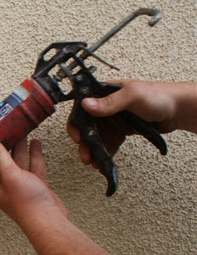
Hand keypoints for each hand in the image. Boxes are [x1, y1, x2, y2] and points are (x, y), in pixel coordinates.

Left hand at [0, 136, 67, 227]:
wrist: (49, 220)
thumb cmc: (27, 204)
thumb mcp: (10, 174)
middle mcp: (2, 182)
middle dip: (0, 144)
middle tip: (2, 128)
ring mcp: (18, 182)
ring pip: (16, 159)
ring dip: (17, 146)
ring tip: (18, 130)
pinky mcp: (33, 183)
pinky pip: (31, 164)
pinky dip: (33, 153)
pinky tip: (34, 143)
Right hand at [67, 80, 195, 166]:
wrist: (178, 109)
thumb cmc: (159, 95)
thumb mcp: (133, 95)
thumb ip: (110, 101)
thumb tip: (87, 104)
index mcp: (104, 93)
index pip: (82, 107)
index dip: (76, 123)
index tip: (77, 137)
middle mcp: (106, 106)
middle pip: (87, 126)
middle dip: (84, 142)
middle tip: (85, 155)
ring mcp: (113, 119)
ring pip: (97, 137)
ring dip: (94, 150)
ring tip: (94, 162)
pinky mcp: (121, 130)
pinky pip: (109, 142)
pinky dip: (105, 152)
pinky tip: (104, 160)